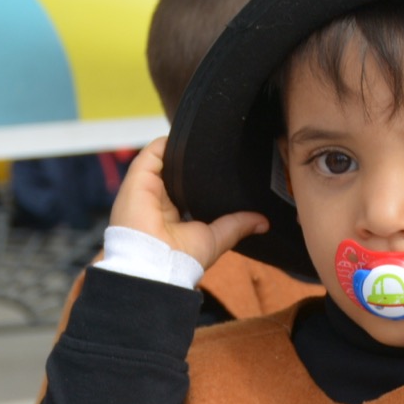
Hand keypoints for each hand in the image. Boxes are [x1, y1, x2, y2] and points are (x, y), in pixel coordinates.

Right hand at [110, 137, 267, 269]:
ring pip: (166, 157)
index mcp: (172, 214)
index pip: (187, 187)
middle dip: (194, 159)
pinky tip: (190, 139)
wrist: (159, 264)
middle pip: (176, 169)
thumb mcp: (217, 238)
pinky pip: (154, 150)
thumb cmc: (181, 260)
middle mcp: (157, 199)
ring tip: (206, 139)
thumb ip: (238, 225)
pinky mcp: (139, 176)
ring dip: (183, 148)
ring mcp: (147, 187)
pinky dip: (171, 142)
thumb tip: (264, 223)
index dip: (202, 176)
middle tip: (218, 148)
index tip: (223, 166)